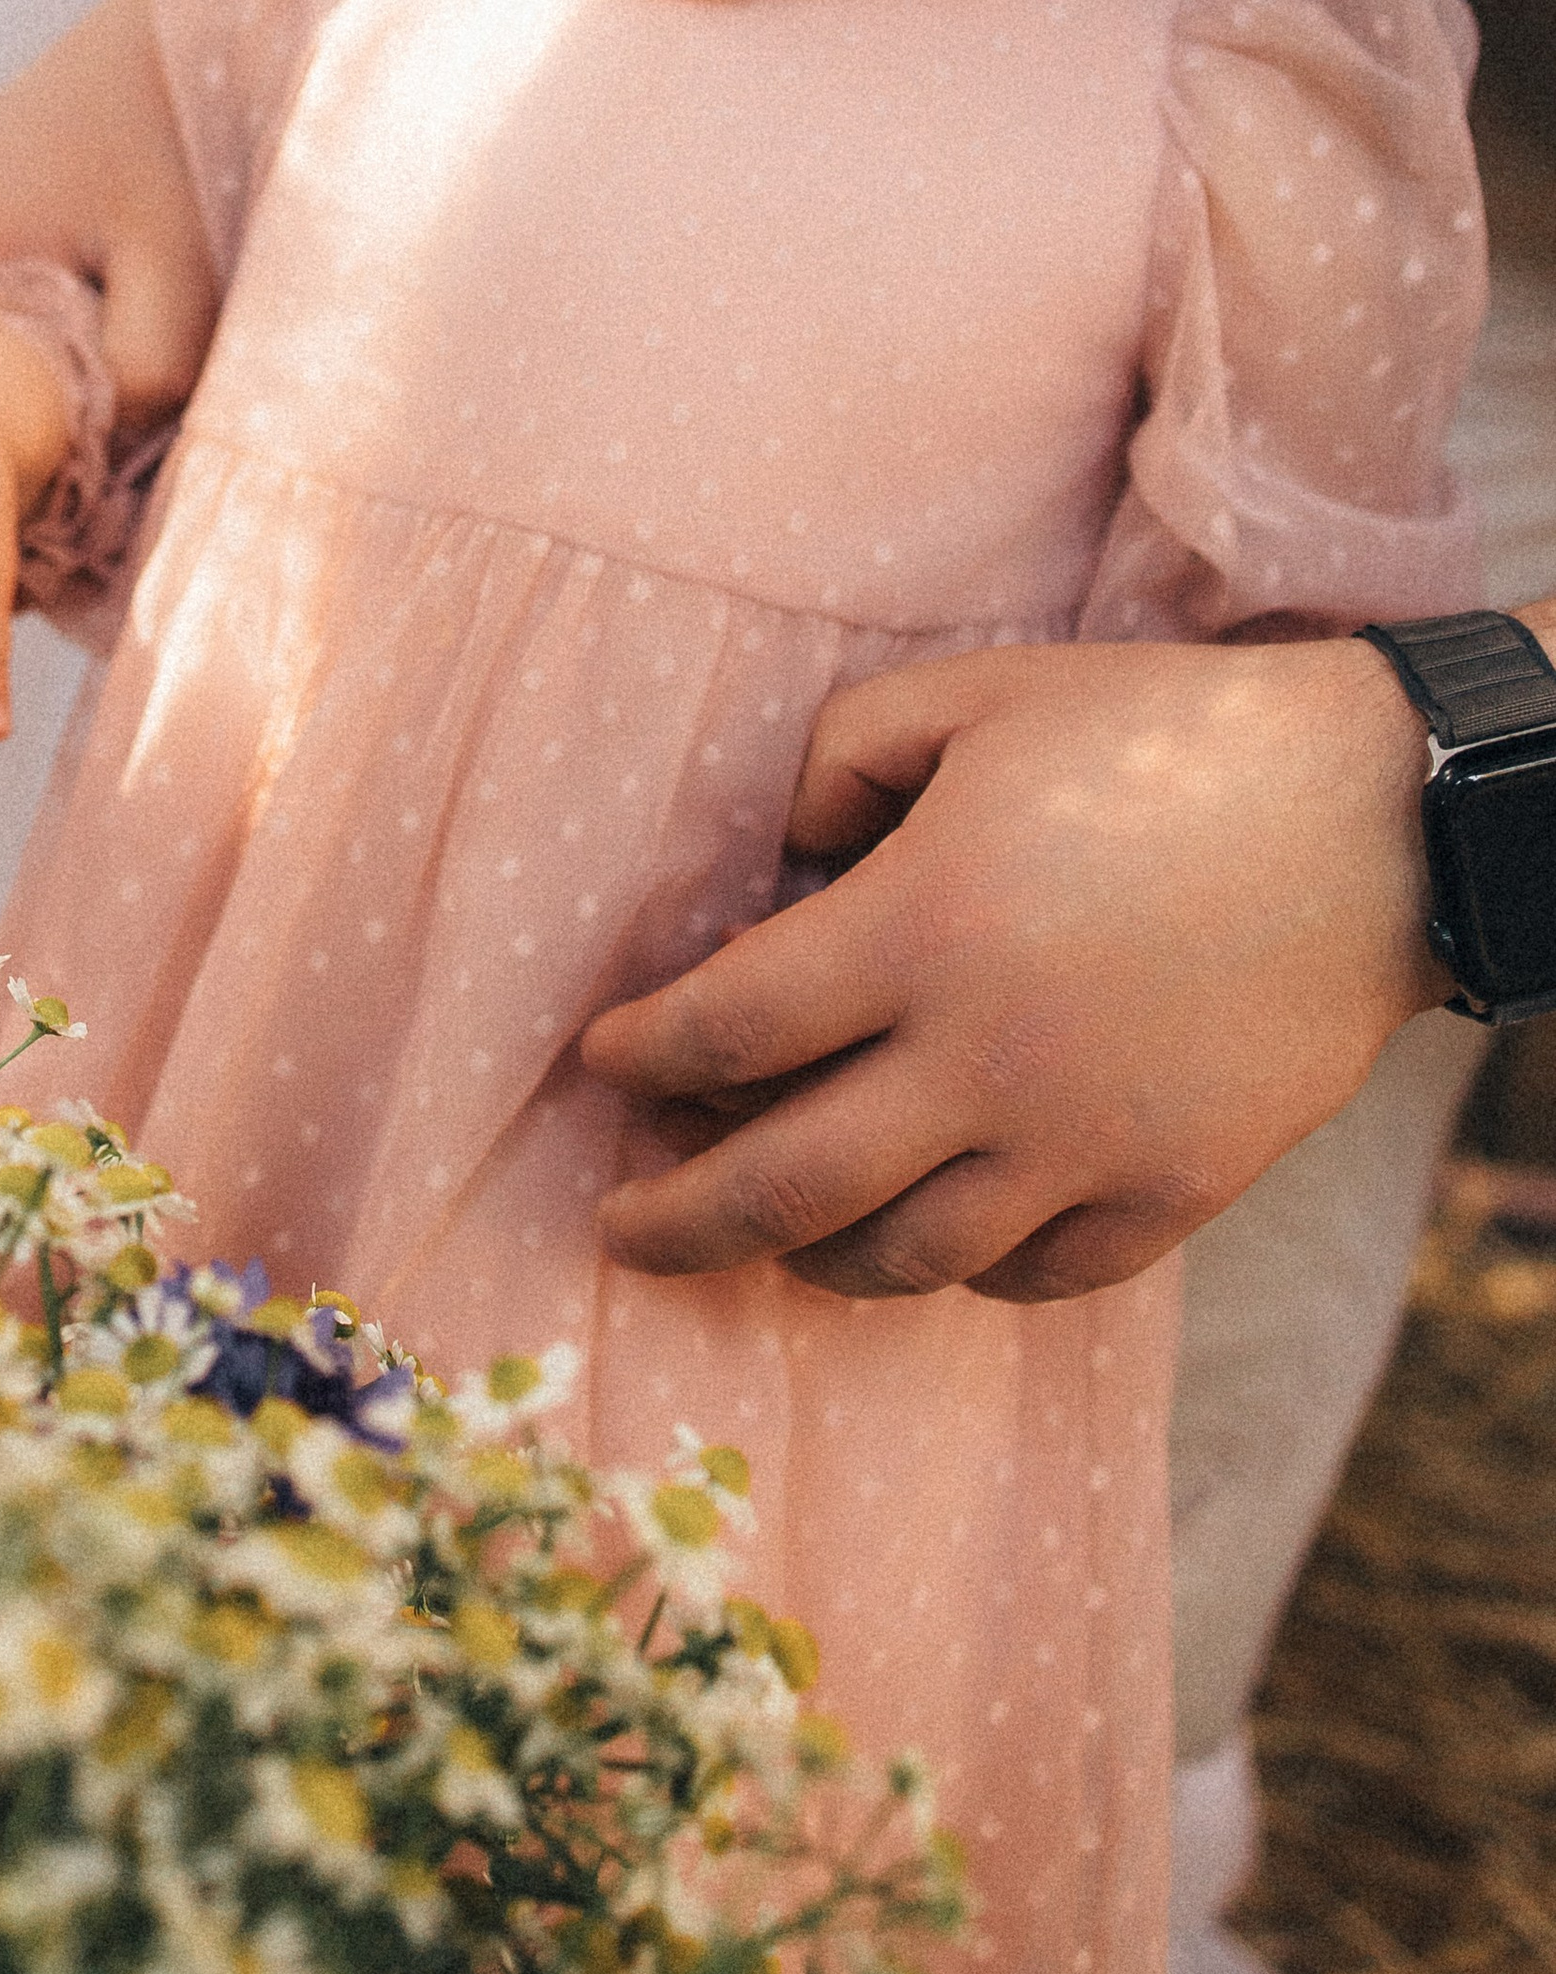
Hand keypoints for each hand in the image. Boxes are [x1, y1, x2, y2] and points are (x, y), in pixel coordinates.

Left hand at [579, 632, 1448, 1302]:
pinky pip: (1032, 1277)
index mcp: (921, 930)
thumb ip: (835, 762)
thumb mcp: (968, 696)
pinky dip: (958, 1269)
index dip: (643, 1056)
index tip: (601, 1062)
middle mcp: (988, 1064)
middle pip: (783, 1185)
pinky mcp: (1170, 1194)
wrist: (1371, 817)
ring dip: (809, 1254)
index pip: (728, 1029)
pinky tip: (927, 1232)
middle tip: (620, 1229)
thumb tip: (779, 862)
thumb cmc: (1154, 736)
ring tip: (768, 1231)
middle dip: (677, 1221)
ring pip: (902, 1259)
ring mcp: (1083, 1145)